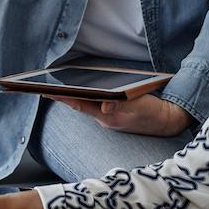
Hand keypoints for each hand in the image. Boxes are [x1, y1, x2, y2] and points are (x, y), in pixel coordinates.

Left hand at [45, 94, 192, 136]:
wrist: (169, 121)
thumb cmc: (154, 112)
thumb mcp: (139, 106)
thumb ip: (121, 106)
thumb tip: (105, 106)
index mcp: (108, 116)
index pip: (80, 104)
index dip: (63, 97)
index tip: (46, 91)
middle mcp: (104, 118)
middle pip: (79, 104)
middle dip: (61, 96)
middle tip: (40, 87)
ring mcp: (108, 118)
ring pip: (86, 105)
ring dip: (71, 96)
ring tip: (52, 86)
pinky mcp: (113, 115)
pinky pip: (94, 105)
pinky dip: (84, 97)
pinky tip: (77, 90)